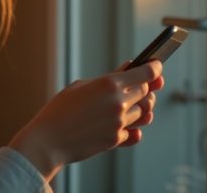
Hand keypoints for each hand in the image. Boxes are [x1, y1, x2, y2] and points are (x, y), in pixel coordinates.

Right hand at [8, 60, 162, 180]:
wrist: (49, 140)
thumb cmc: (60, 110)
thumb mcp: (80, 86)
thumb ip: (107, 78)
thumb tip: (127, 71)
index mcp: (109, 84)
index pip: (146, 73)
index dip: (154, 68)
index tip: (157, 65)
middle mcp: (118, 103)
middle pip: (147, 92)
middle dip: (147, 87)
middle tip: (144, 85)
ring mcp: (119, 122)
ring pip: (144, 113)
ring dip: (141, 107)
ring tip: (134, 104)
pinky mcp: (116, 139)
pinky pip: (134, 132)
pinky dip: (133, 127)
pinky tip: (127, 123)